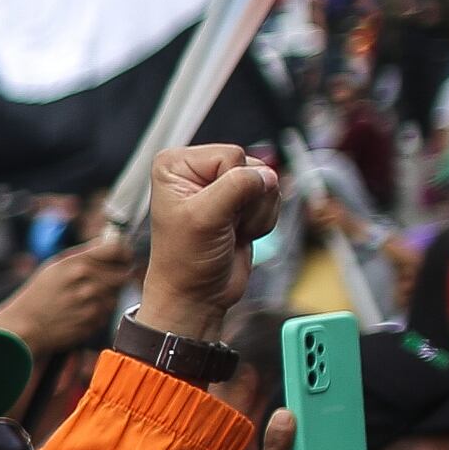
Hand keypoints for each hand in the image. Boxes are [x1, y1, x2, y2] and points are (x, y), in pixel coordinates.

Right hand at [0, 231, 127, 362]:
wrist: (25, 328)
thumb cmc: (37, 295)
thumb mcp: (55, 266)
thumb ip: (84, 255)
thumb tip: (110, 244)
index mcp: (77, 264)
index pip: (118, 249)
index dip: (123, 252)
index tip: (122, 256)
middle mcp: (89, 282)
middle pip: (123, 273)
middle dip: (117, 275)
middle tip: (103, 279)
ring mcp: (93, 304)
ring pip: (117, 293)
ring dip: (107, 294)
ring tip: (85, 298)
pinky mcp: (95, 322)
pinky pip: (108, 311)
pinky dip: (100, 310)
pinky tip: (81, 311)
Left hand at [133, 143, 281, 344]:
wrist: (197, 294)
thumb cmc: (186, 259)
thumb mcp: (205, 218)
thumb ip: (236, 187)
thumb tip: (267, 174)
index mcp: (176, 164)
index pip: (231, 154)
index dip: (232, 186)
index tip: (212, 214)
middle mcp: (198, 169)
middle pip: (252, 166)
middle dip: (247, 201)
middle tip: (223, 226)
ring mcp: (222, 186)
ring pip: (266, 183)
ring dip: (256, 213)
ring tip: (230, 230)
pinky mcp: (241, 203)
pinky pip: (272, 199)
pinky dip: (262, 220)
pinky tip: (240, 233)